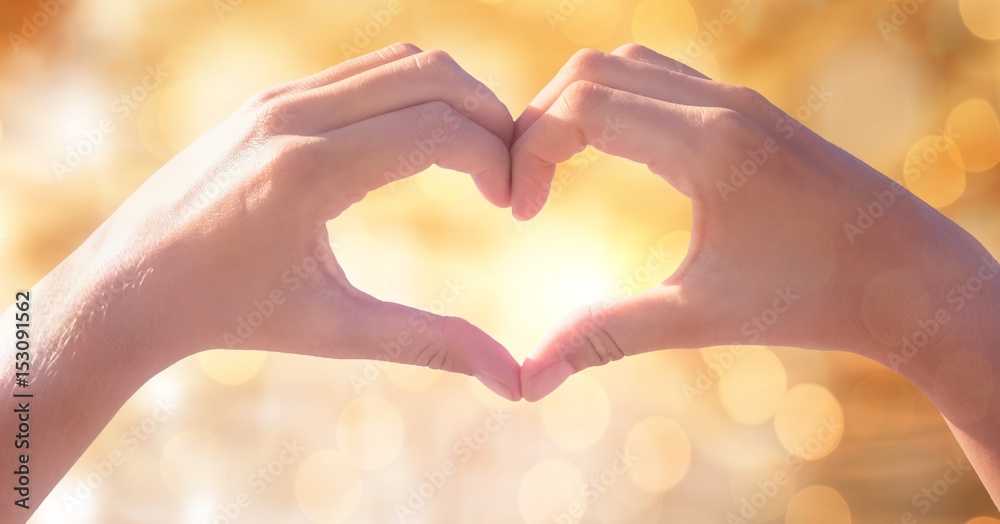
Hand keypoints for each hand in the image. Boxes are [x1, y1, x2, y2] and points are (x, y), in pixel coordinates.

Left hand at [2, 45, 525, 519]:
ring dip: (455, 98)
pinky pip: (365, 71)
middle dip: (491, 117)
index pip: (439, 128)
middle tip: (509, 175)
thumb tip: (512, 380)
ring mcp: (278, 97)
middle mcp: (292, 116)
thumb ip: (429, 344)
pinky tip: (424, 147)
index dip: (497, 159)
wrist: (130, 284)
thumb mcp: (333, 329)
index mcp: (308, 172)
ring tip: (477, 159)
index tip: (515, 205)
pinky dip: (414, 94)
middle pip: (432, 74)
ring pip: (402, 60)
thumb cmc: (229, 315)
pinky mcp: (271, 97)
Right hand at [512, 44, 998, 501]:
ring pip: (626, 64)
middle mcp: (719, 104)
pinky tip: (611, 155)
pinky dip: (617, 101)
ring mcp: (736, 99)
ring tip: (555, 167)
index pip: (580, 106)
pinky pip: (661, 78)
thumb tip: (528, 381)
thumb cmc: (810, 300)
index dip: (529, 151)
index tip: (521, 210)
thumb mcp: (697, 318)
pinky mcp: (747, 109)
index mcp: (706, 146)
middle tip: (525, 186)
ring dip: (576, 105)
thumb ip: (605, 337)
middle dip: (538, 123)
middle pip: (590, 70)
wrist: (909, 277)